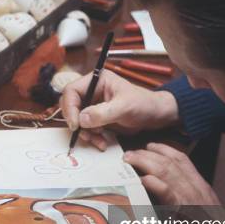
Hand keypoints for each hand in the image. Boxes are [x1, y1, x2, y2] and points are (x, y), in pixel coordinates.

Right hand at [60, 70, 178, 150]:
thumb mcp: (124, 107)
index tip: (76, 124)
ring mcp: (93, 105)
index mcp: (96, 81)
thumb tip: (81, 119)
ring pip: (77, 120)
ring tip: (98, 140)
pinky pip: (85, 129)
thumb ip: (103, 113)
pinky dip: (91, 137)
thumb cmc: (143, 104)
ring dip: (85, 133)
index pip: (71, 91)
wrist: (154, 116)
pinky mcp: (96, 118)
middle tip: (82, 133)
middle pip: (70, 106)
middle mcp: (91, 92)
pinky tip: (102, 142)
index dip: (70, 107)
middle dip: (76, 122)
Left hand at [124, 143, 224, 223]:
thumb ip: (183, 198)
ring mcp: (192, 198)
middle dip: (148, 155)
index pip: (182, 160)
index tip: (150, 146)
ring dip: (146, 163)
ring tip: (131, 160)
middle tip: (130, 154)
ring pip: (168, 172)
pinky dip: (156, 185)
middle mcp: (197, 187)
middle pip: (170, 162)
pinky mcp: (186, 213)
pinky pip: (170, 194)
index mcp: (200, 186)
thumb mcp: (198, 210)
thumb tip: (161, 192)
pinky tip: (144, 180)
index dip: (164, 149)